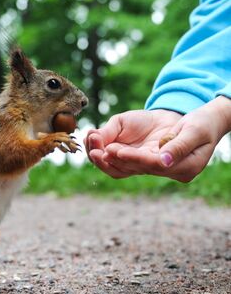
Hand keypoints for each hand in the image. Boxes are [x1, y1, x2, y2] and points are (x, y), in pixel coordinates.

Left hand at [85, 97, 230, 181]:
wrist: (199, 121)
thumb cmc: (201, 124)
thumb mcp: (194, 130)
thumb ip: (178, 145)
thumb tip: (163, 160)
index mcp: (185, 167)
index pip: (153, 165)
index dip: (133, 158)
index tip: (115, 150)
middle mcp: (167, 172)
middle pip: (135, 169)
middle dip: (112, 158)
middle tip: (95, 148)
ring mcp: (153, 168)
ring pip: (124, 168)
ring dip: (105, 158)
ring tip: (92, 143)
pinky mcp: (142, 161)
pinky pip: (121, 162)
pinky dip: (106, 153)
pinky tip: (95, 140)